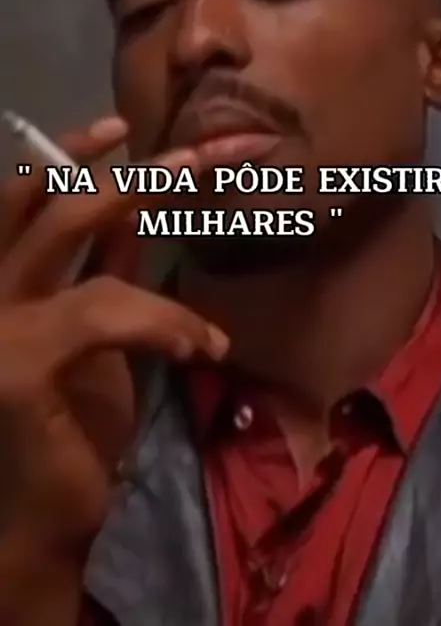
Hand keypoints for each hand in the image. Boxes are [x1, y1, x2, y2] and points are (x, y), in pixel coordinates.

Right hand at [0, 116, 228, 555]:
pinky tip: (203, 347)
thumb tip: (137, 210)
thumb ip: (104, 269)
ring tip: (214, 213)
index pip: (26, 197)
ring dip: (151, 211)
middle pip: (51, 197)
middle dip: (131, 166)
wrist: (45, 519)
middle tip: (201, 152)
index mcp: (3, 279)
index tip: (122, 126)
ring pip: (71, 228)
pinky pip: (104, 306)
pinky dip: (163, 317)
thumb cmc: (68, 426)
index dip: (70, 154)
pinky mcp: (16, 362)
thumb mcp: (95, 332)